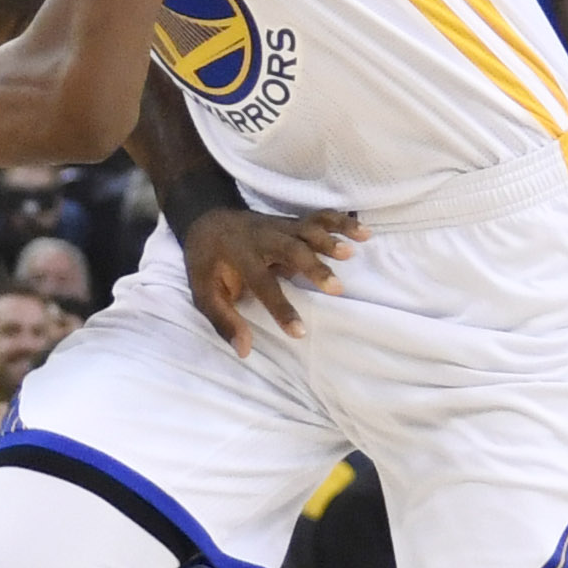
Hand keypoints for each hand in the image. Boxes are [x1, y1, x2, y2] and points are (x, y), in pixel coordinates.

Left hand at [179, 204, 359, 358]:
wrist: (206, 219)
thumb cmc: (206, 263)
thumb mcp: (203, 294)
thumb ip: (223, 321)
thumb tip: (245, 350)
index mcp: (238, 254)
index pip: (262, 283)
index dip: (281, 308)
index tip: (300, 332)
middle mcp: (261, 236)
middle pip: (290, 248)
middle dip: (314, 267)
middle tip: (337, 288)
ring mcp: (279, 226)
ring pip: (307, 229)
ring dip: (330, 240)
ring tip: (352, 253)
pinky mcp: (292, 222)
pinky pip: (318, 218)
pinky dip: (341, 223)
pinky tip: (364, 233)